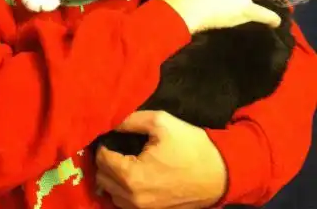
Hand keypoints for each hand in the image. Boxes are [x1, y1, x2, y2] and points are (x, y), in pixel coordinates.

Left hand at [96, 110, 226, 208]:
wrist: (220, 174)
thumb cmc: (190, 146)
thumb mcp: (160, 122)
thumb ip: (131, 120)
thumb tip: (112, 122)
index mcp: (132, 176)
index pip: (101, 160)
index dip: (103, 144)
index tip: (110, 134)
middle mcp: (133, 199)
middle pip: (102, 178)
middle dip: (105, 160)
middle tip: (115, 144)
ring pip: (112, 193)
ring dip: (112, 176)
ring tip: (122, 158)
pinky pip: (125, 203)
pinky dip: (123, 189)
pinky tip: (133, 173)